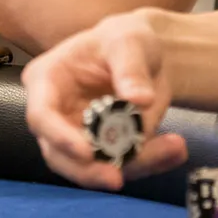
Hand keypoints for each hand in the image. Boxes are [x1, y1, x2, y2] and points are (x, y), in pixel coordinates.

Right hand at [21, 9, 186, 190]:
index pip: (41, 115)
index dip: (59, 137)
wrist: (144, 55)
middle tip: (119, 178)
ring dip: (131, 166)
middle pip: (59, 155)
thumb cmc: (125, 39)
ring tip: (174, 147)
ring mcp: (77, 136)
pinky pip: (122, 166)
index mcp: (47, 80)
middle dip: (89, 171)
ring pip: (93, 168)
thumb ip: (131, 68)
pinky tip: (176, 149)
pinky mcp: (103, 151)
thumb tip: (139, 100)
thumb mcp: (129, 41)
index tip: (87, 153)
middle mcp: (55, 114)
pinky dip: (150, 162)